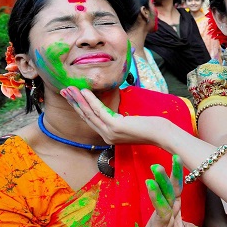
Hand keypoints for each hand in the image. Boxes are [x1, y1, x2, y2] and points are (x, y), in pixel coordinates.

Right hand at [60, 86, 178, 146]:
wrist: (162, 134)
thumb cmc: (151, 127)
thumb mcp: (131, 123)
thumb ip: (121, 120)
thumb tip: (115, 112)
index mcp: (110, 135)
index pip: (91, 121)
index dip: (80, 109)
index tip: (72, 98)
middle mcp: (107, 136)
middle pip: (86, 117)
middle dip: (74, 103)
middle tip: (64, 92)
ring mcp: (110, 132)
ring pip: (89, 114)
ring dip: (78, 100)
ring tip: (69, 90)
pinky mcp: (115, 127)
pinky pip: (99, 111)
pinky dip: (91, 100)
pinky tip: (84, 92)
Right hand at [137, 155, 207, 226]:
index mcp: (172, 206)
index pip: (176, 187)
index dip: (176, 173)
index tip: (177, 157)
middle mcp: (163, 211)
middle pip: (165, 193)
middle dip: (162, 179)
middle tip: (158, 165)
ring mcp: (156, 225)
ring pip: (157, 209)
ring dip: (154, 196)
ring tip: (150, 183)